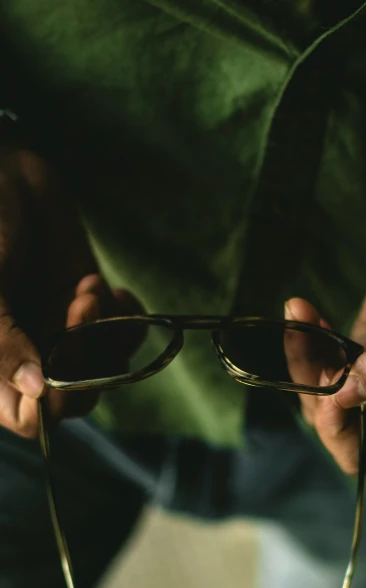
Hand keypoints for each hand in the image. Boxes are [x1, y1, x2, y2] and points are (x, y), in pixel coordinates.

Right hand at [0, 141, 141, 437]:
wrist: (4, 167)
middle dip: (86, 359)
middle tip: (81, 304)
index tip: (59, 367)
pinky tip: (114, 289)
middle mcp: (27, 354)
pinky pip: (123, 336)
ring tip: (88, 285)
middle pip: (73, 400)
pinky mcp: (89, 308)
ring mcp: (60, 333)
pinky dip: (127, 317)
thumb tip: (33, 392)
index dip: (48, 405)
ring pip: (104, 370)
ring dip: (107, 332)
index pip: (24, 416)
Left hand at [286, 175, 365, 472]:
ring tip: (299, 314)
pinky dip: (308, 339)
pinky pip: (327, 358)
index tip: (326, 378)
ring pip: (326, 390)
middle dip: (311, 387)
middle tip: (304, 337)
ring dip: (302, 359)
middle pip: (337, 422)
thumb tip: (345, 399)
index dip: (335, 428)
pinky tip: (303, 308)